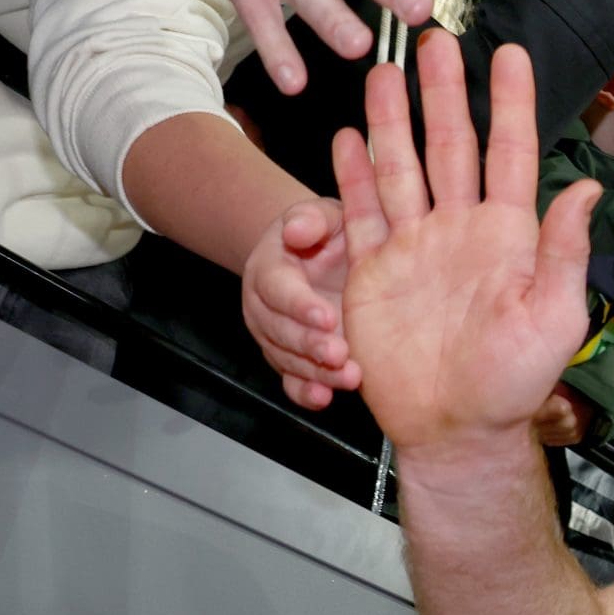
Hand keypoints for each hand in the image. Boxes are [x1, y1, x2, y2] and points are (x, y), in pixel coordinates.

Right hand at [242, 196, 358, 408]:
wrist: (318, 256)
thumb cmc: (325, 233)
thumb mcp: (323, 215)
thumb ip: (311, 218)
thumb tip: (296, 230)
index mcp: (270, 270)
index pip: (279, 289)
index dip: (300, 305)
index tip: (328, 317)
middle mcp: (264, 307)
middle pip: (281, 331)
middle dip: (310, 345)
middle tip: (340, 355)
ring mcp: (275, 336)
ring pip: (288, 359)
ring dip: (316, 373)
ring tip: (349, 379)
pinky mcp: (289, 358)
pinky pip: (292, 380)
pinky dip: (306, 392)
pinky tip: (324, 399)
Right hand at [332, 32, 599, 450]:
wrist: (456, 429)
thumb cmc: (514, 382)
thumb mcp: (554, 316)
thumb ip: (564, 249)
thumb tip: (587, 187)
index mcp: (510, 235)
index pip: (511, 152)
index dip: (510, 103)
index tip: (510, 52)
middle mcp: (462, 229)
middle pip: (451, 144)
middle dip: (444, 91)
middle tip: (434, 37)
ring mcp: (416, 246)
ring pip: (403, 165)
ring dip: (393, 118)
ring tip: (384, 70)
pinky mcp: (375, 271)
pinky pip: (362, 211)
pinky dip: (353, 173)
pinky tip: (349, 135)